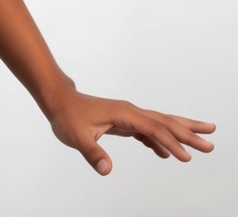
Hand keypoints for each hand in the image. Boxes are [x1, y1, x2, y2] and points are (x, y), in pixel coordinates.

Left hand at [47, 90, 214, 174]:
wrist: (58, 100)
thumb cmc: (66, 116)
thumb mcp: (76, 136)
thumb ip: (92, 152)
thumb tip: (106, 171)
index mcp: (123, 113)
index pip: (152, 129)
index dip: (170, 142)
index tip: (187, 157)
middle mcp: (129, 112)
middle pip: (164, 122)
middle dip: (188, 132)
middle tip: (212, 142)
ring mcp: (128, 116)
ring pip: (160, 123)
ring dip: (181, 132)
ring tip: (204, 140)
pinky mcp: (124, 122)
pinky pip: (148, 131)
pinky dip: (162, 141)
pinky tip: (168, 154)